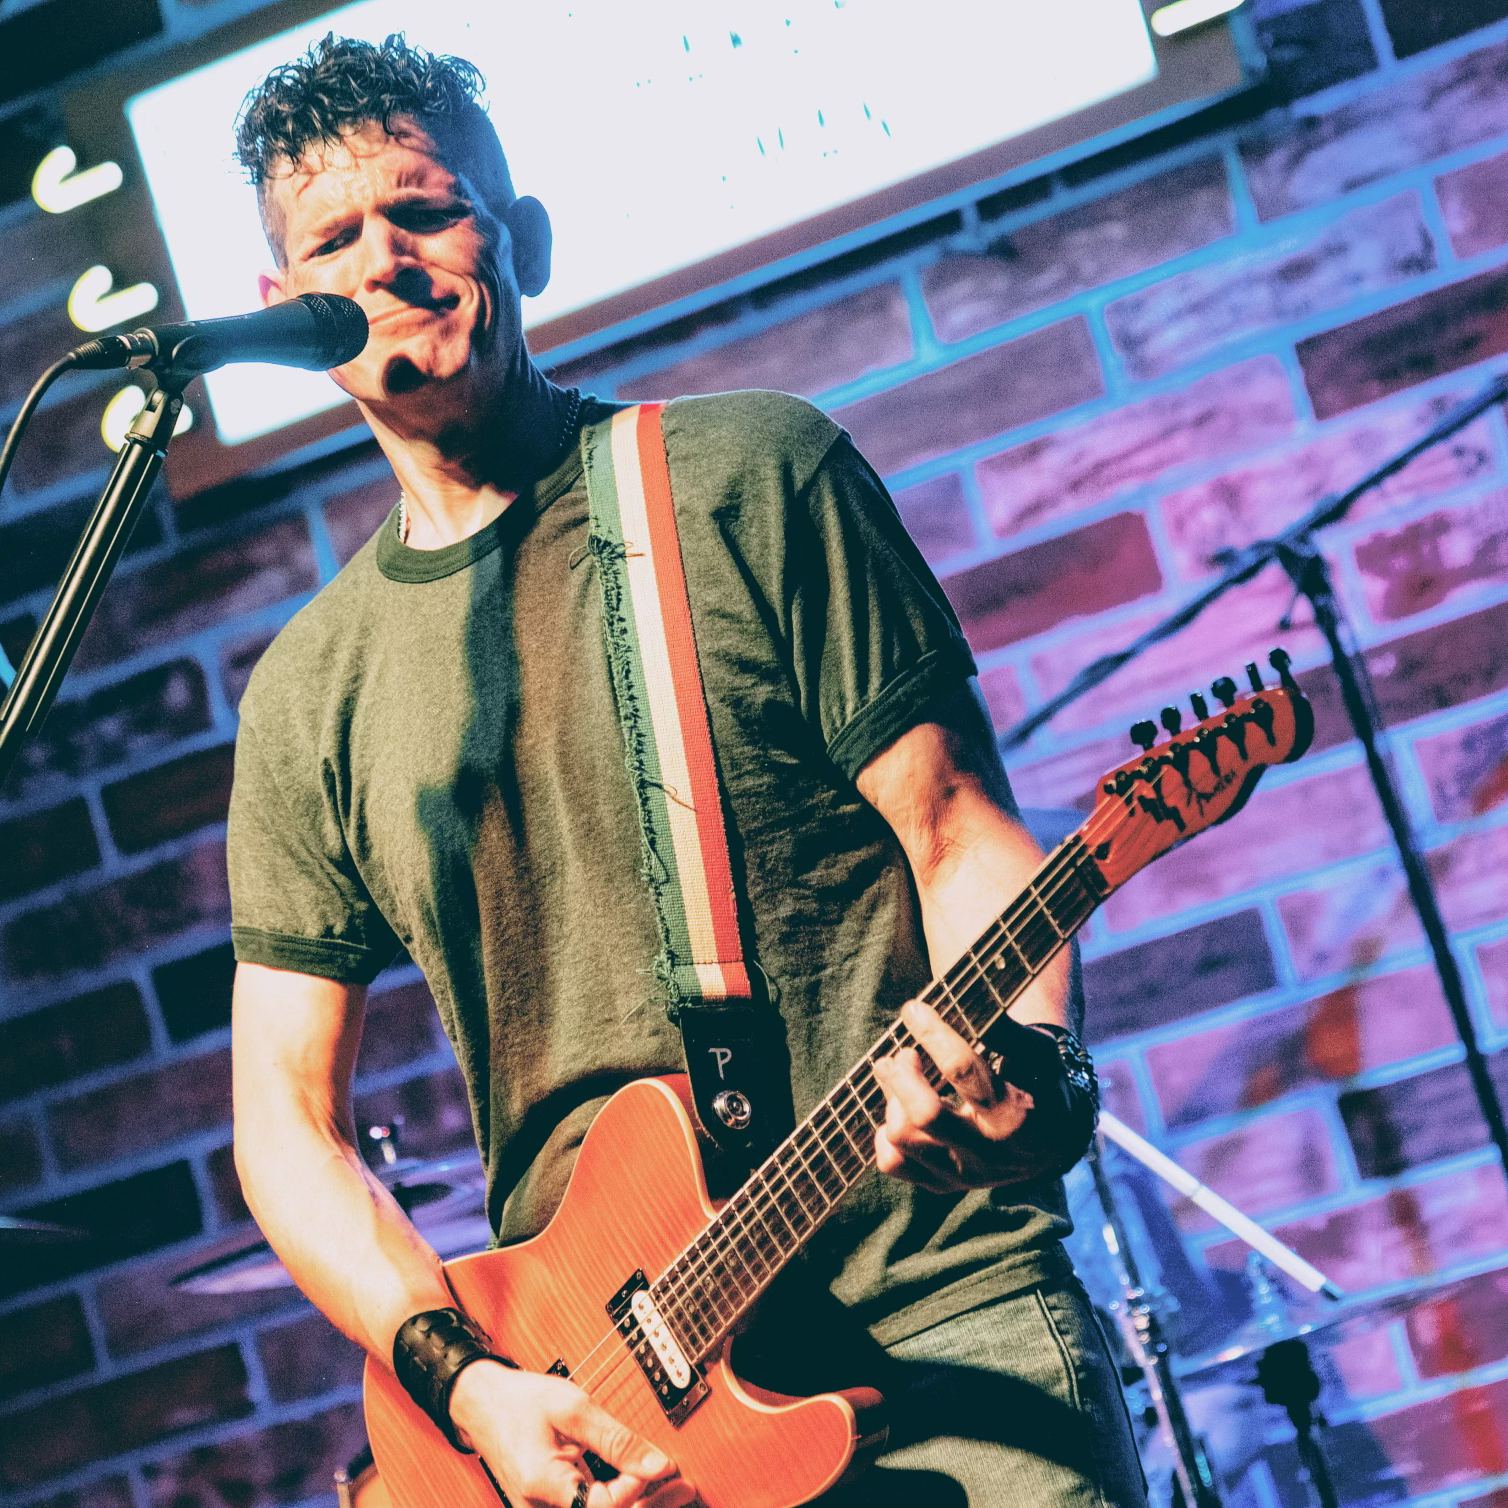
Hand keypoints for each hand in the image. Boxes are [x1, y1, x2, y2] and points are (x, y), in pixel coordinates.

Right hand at [448, 1359, 695, 1506]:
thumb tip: (658, 1465)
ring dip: (638, 1504)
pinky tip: (641, 1488)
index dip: (637, 1489)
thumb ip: (617, 1439)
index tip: (661, 1466)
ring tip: (673, 1489)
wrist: (482, 1406)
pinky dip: (618, 1501)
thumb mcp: (573, 1407)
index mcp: (544, 1484)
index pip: (605, 1507)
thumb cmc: (521, 1402)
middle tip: (682, 1486)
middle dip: (649, 1505)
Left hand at [872, 1000, 1068, 1191]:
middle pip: (924, 1114)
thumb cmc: (1039, 1085)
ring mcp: (961, 1174)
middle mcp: (987, 1153)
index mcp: (1015, 1117)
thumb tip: (973, 1006)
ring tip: (898, 1072)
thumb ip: (1007, 1032)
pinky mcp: (940, 1183)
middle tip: (904, 1053)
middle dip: (903, 1075)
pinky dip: (885, 1133)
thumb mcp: (1038, 1054)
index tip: (913, 1009)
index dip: (932, 1034)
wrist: (1049, 1143)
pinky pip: (893, 1163)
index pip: (962, 1072)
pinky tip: (899, 1108)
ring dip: (892, 1097)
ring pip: (902, 1138)